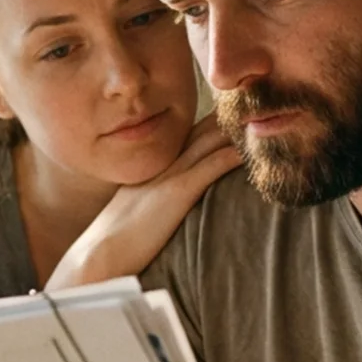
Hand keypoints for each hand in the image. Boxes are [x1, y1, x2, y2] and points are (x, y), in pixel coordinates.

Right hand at [46, 116, 240, 288]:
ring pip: (209, 141)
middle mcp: (161, 165)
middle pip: (200, 130)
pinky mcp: (177, 192)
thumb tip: (163, 212)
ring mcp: (169, 175)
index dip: (211, 124)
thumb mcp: (133, 215)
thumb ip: (152, 206)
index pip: (186, 137)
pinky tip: (252, 149)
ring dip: (236, 130)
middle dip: (228, 117)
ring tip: (263, 118)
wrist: (98, 256)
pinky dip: (234, 155)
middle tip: (257, 104)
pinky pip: (212, 165)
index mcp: (151, 169)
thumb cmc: (113, 246)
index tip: (234, 116)